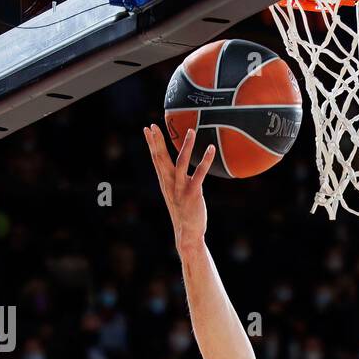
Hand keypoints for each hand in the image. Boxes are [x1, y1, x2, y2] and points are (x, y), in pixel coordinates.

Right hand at [144, 125, 216, 252]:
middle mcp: (170, 183)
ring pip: (181, 163)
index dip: (152, 143)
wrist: (187, 233)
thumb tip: (181, 168)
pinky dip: (205, 161)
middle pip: (161, 159)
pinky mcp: (192, 194)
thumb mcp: (177, 194)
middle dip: (157, 141)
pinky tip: (211, 149)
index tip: (148, 129)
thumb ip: (177, 180)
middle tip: (153, 125)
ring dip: (186, 146)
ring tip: (191, 130)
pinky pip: (200, 174)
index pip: (156, 159)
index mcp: (166, 182)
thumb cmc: (185, 213)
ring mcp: (180, 188)